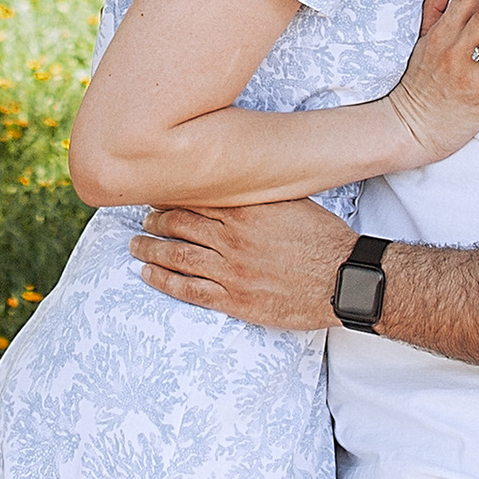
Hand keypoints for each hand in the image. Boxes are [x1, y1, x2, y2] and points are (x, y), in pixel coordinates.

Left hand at [133, 198, 353, 329]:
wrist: (343, 279)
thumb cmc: (323, 239)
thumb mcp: (292, 202)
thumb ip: (259, 194)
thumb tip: (236, 180)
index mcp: (246, 209)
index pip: (195, 197)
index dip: (171, 195)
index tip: (157, 193)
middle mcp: (233, 237)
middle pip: (179, 224)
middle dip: (155, 220)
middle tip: (143, 219)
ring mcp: (230, 269)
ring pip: (176, 255)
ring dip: (150, 248)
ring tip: (135, 244)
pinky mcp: (234, 298)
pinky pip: (187, 289)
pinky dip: (162, 280)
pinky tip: (147, 274)